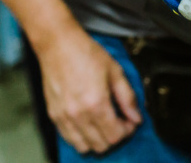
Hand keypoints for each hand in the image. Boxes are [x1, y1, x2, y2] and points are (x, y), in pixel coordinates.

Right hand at [35, 23, 142, 153]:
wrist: (58, 44)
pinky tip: (88, 123)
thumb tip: (136, 117)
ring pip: (84, 146)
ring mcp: (64, 116)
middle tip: (119, 122)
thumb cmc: (85, 53)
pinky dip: (81, 137)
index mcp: (96, 103)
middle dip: (114, 136)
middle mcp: (78, 114)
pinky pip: (69, 138)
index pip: (115, 136)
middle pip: (101, 145)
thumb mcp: (115, 71)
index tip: (129, 121)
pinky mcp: (54, 115)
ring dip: (97, 140)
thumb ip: (127, 97)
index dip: (127, 131)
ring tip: (103, 124)